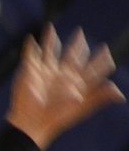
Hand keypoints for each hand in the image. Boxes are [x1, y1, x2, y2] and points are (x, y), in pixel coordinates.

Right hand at [6, 25, 123, 149]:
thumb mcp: (81, 106)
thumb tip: (120, 95)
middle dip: (76, 45)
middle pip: (71, 56)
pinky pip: (31, 55)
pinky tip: (30, 39)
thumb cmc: (57, 117)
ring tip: (50, 28)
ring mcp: (46, 72)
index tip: (106, 53)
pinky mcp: (32, 70)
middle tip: (80, 34)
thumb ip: (99, 96)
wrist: (32, 122)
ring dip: (51, 40)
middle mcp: (62, 75)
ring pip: (50, 51)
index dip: (99, 62)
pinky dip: (30, 47)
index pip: (90, 68)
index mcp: (75, 82)